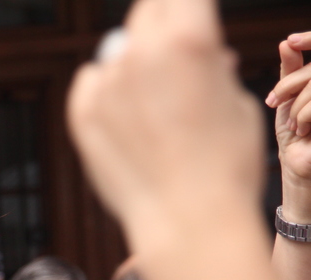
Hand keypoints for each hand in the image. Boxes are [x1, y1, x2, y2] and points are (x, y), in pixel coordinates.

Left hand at [66, 0, 263, 246]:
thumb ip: (211, 68)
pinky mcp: (80, 113)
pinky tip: (127, 115)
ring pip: (118, 47)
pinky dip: (107, 87)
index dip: (190, 5)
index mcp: (188, 40)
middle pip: (147, 10)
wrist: (187, 222)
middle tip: (174, 46)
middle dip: (165, 20)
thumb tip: (206, 55)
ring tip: (155, 97)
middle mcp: (139, 54)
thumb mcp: (235, 103)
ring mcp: (104, 84)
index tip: (192, 13)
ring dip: (136, 58)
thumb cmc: (224, 166)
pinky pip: (91, 79)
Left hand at [267, 32, 310, 222]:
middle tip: (274, 102)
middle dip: (290, 83)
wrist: (298, 173)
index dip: (308, 40)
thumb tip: (286, 43)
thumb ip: (290, 74)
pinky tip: (300, 132)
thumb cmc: (293, 138)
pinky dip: (304, 115)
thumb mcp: (287, 103)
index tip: (289, 42)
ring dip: (298, 105)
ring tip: (293, 125)